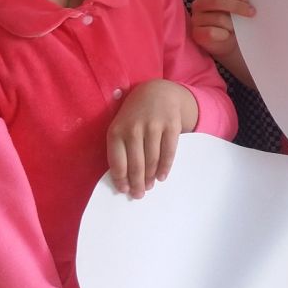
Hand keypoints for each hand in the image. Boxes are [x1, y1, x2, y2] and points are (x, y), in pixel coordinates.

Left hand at [105, 80, 195, 198]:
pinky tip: (161, 176)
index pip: (118, 162)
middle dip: (137, 183)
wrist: (157, 92)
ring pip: (152, 160)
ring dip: (150, 177)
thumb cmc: (135, 115)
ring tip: (149, 186)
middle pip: (136, 164)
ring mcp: (153, 125)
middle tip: (139, 195)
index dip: (121, 179)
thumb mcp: (121, 126)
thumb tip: (123, 179)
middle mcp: (134, 128)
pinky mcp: (171, 124)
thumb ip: (120, 148)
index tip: (125, 190)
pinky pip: (169, 152)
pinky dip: (165, 167)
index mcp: (117, 130)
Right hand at [191, 0, 256, 86]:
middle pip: (216, 1)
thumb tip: (250, 0)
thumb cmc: (232, 22)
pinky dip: (223, 34)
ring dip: (232, 24)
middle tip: (251, 12)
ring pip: (218, 18)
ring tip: (237, 29)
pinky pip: (211, 32)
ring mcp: (196, 19)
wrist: (227, 43)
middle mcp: (198, 4)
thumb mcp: (234, 8)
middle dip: (237, 6)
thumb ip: (238, 0)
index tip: (247, 0)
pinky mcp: (196, 33)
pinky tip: (227, 35)